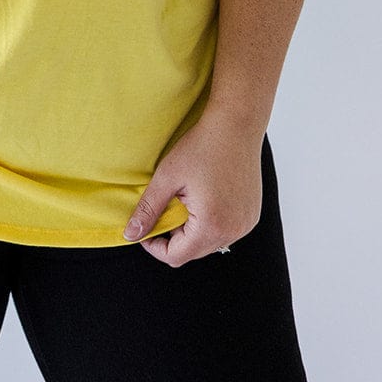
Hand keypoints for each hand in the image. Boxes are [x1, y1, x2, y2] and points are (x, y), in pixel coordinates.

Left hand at [122, 110, 263, 266]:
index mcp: (211, 225)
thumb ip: (148, 210)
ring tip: (185, 200)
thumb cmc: (201, 146)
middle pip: (193, 252)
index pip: (176, 256)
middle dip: (174, 237)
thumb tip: (130, 235)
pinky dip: (210, 223)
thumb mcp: (167, 177)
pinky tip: (204, 198)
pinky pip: (225, 231)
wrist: (236, 125)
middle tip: (165, 207)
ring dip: (192, 231)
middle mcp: (233, 231)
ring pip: (209, 243)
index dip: (155, 245)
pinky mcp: (251, 215)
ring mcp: (246, 224)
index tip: (146, 226)